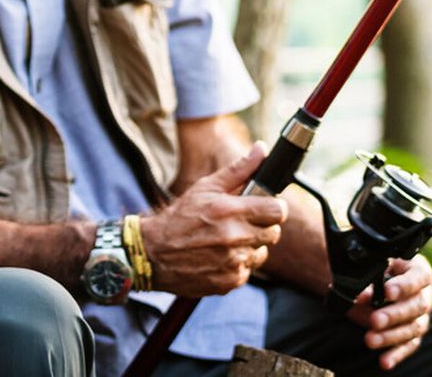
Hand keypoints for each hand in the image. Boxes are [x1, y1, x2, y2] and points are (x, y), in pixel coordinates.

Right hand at [139, 142, 287, 296]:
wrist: (154, 253)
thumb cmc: (180, 217)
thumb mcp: (205, 187)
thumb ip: (239, 170)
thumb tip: (261, 149)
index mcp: (229, 211)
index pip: (277, 210)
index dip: (274, 206)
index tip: (265, 206)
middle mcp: (234, 238)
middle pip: (273, 232)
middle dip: (261, 225)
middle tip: (241, 222)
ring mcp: (233, 262)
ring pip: (262, 252)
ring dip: (250, 245)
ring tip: (227, 239)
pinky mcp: (231, 281)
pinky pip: (248, 270)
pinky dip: (238, 263)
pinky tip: (219, 255)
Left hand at [347, 255, 431, 369]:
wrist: (369, 280)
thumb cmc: (372, 267)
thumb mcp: (370, 266)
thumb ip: (368, 277)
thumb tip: (361, 293)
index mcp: (416, 270)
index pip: (419, 277)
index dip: (404, 285)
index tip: (387, 291)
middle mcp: (423, 293)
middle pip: (416, 306)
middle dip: (394, 314)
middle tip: (374, 319)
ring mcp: (420, 315)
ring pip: (412, 328)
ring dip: (391, 336)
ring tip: (370, 339)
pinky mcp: (413, 333)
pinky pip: (409, 345)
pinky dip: (396, 354)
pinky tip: (384, 361)